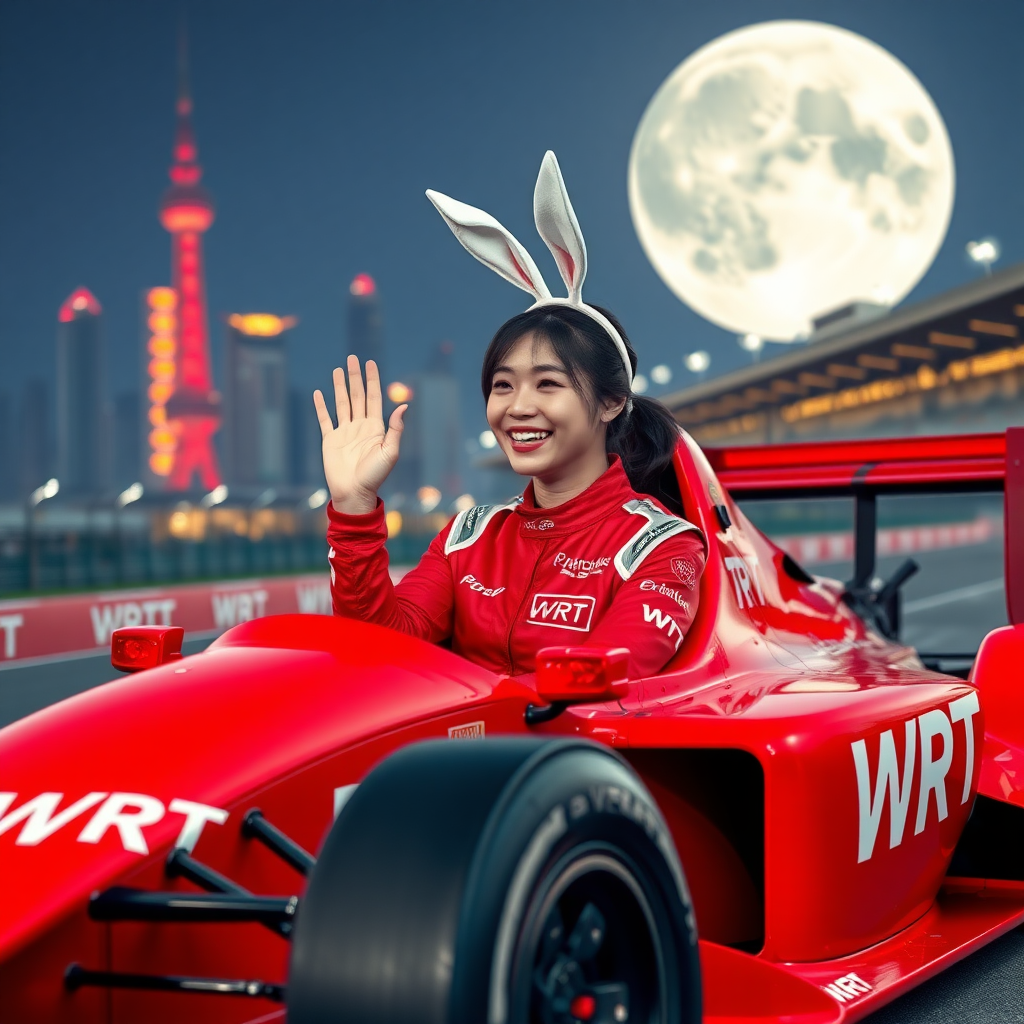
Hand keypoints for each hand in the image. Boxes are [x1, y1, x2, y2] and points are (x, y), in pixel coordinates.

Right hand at [313, 356, 406, 514]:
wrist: (354, 493)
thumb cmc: (375, 476)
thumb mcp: (390, 452)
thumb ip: (395, 429)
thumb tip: (403, 406)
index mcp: (376, 428)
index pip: (373, 397)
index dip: (372, 380)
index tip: (370, 363)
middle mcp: (360, 426)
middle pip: (357, 396)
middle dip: (355, 377)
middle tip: (352, 358)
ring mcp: (344, 432)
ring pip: (342, 403)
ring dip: (340, 386)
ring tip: (337, 370)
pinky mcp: (330, 440)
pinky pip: (325, 419)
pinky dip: (321, 406)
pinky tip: (319, 393)